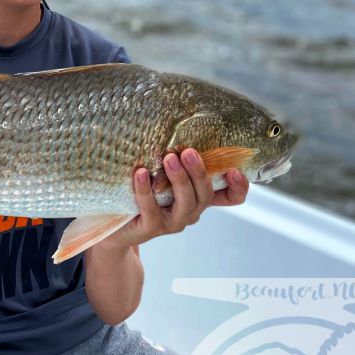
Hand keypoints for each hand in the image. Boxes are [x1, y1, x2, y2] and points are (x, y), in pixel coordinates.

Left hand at [95, 149, 249, 253]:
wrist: (116, 227)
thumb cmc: (143, 194)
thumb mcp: (163, 176)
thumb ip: (176, 161)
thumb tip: (179, 127)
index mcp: (199, 198)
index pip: (230, 198)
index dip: (239, 187)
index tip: (234, 170)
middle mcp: (190, 211)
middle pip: (205, 194)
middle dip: (199, 172)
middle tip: (187, 152)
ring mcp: (172, 222)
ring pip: (185, 202)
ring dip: (179, 179)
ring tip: (169, 158)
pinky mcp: (151, 228)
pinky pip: (151, 208)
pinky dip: (146, 190)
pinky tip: (141, 173)